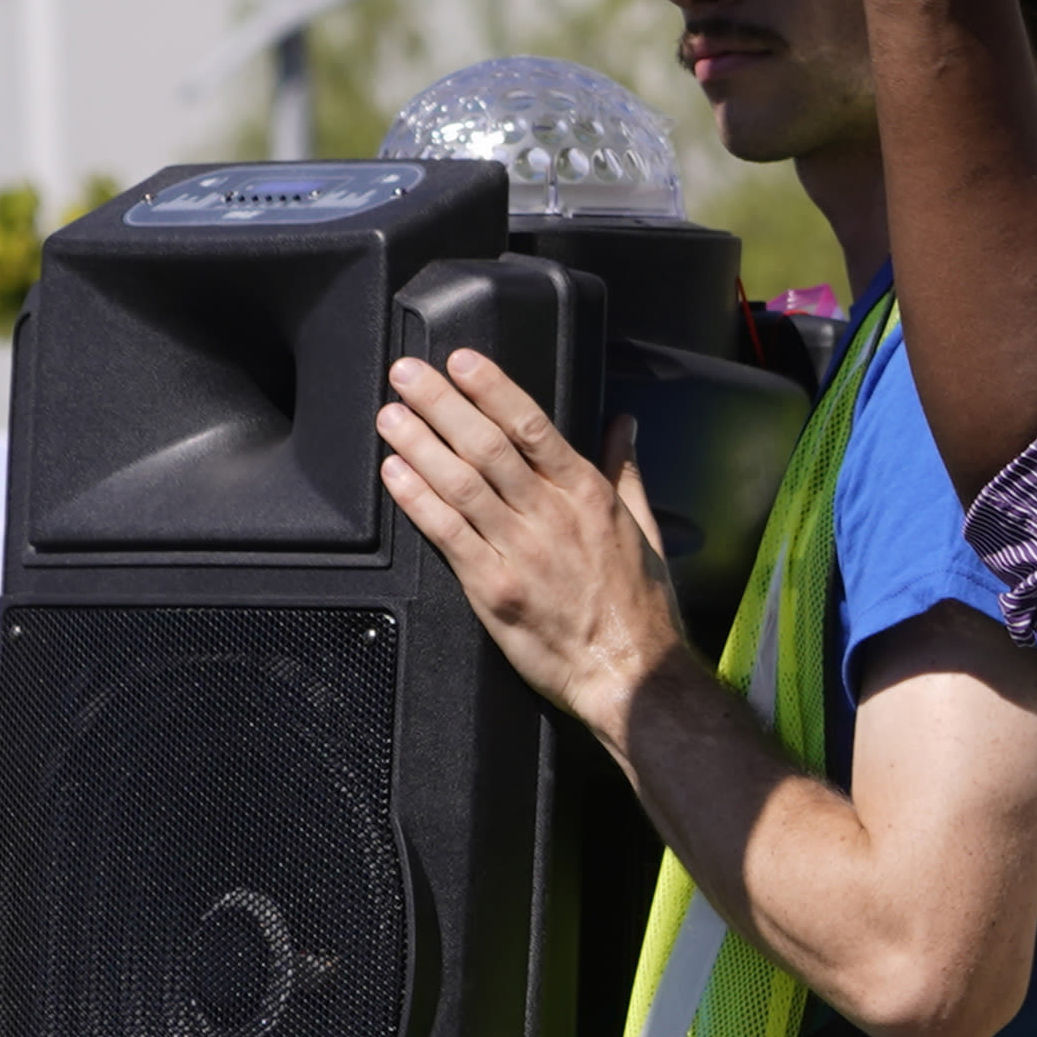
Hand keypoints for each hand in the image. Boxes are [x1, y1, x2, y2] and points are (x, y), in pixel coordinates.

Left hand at [378, 355, 683, 740]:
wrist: (632, 674)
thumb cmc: (641, 609)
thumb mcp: (646, 529)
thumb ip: (626, 471)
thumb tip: (623, 425)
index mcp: (588, 497)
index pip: (534, 427)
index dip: (492, 389)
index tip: (462, 362)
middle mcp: (551, 517)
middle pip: (486, 446)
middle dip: (441, 404)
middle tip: (406, 375)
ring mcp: (519, 552)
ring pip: (459, 483)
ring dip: (418, 444)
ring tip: (390, 415)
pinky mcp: (492, 588)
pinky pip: (446, 533)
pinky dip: (417, 499)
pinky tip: (395, 474)